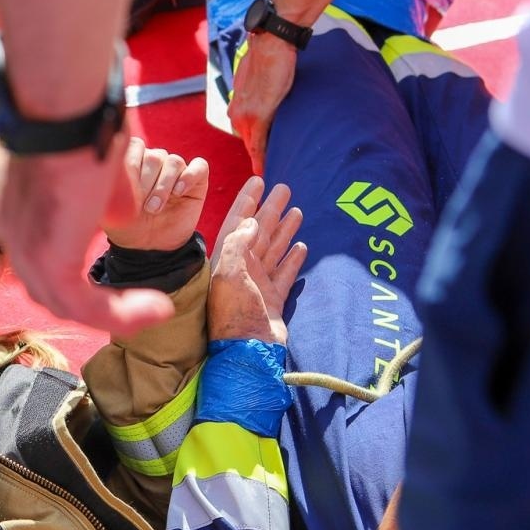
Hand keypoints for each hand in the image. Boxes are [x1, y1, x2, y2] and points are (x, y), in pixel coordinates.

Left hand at [0, 133, 174, 336]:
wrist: (66, 114)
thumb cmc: (83, 128)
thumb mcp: (101, 178)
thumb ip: (107, 203)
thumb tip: (122, 215)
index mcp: (23, 222)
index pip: (47, 272)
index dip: (85, 288)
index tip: (126, 292)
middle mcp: (18, 241)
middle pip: (57, 296)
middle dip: (103, 308)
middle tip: (145, 308)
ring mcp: (30, 254)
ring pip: (72, 307)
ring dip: (119, 315)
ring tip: (158, 310)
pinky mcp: (51, 261)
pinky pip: (86, 307)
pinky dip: (122, 313)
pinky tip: (156, 305)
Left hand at [103, 138, 208, 252]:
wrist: (148, 246)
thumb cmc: (127, 224)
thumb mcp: (109, 208)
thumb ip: (104, 187)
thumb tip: (99, 170)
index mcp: (134, 161)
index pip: (134, 146)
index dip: (131, 165)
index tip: (126, 188)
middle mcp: (156, 161)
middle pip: (154, 156)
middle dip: (146, 182)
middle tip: (141, 206)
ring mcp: (176, 170)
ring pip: (173, 162)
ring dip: (163, 186)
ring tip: (154, 208)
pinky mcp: (197, 180)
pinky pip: (199, 167)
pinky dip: (189, 176)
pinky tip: (178, 193)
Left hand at [208, 177, 305, 342]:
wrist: (249, 348)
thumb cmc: (235, 312)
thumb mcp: (229, 274)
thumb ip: (238, 244)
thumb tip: (251, 221)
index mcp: (228, 260)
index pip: (238, 222)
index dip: (247, 201)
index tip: (258, 181)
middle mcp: (242, 269)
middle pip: (259, 232)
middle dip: (270, 210)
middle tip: (284, 188)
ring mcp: (259, 284)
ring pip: (274, 250)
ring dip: (284, 230)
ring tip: (296, 211)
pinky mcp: (274, 299)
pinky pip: (285, 273)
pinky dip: (293, 259)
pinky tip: (301, 246)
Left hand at [228, 32, 297, 174]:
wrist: (271, 43)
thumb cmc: (268, 57)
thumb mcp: (256, 81)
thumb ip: (256, 96)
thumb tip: (266, 102)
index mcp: (236, 106)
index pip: (244, 134)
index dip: (252, 150)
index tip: (259, 164)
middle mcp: (236, 114)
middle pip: (248, 142)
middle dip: (258, 156)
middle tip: (269, 170)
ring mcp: (245, 116)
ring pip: (252, 145)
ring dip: (261, 158)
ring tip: (272, 172)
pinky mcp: (258, 117)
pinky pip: (258, 144)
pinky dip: (261, 158)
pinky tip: (264, 171)